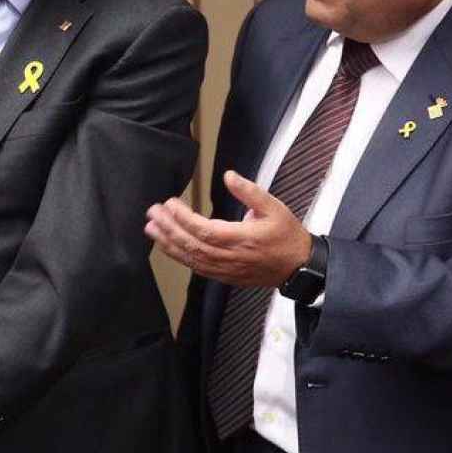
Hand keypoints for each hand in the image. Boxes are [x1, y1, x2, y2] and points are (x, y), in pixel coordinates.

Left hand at [145, 170, 312, 287]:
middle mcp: (231, 257)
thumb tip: (229, 176)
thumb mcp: (274, 208)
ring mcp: (227, 269)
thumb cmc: (287, 236)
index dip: (184, 219)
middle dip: (169, 229)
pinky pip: (198, 268)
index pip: (204, 230)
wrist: (299, 267)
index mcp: (242, 238)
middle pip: (192, 245)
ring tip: (152, 229)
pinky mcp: (226, 276)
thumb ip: (250, 192)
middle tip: (152, 214)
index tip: (169, 204)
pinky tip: (168, 247)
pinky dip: (181, 257)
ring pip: (192, 258)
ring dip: (169, 244)